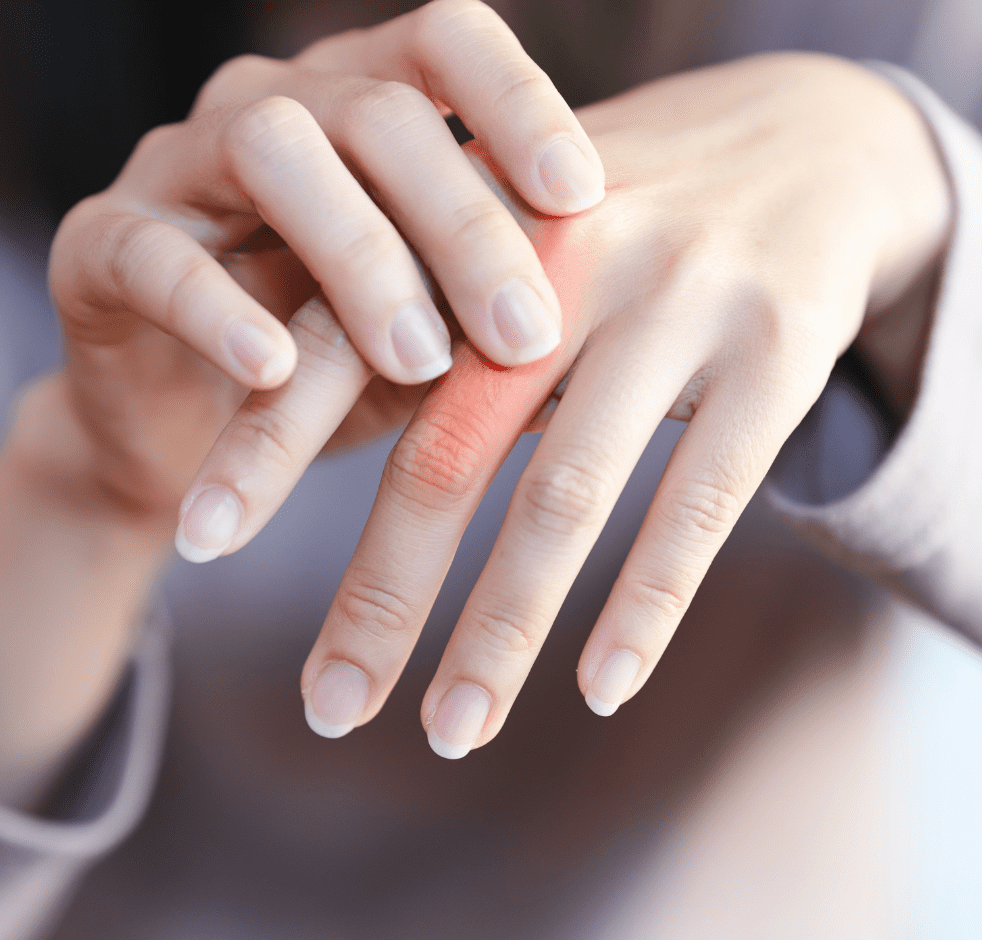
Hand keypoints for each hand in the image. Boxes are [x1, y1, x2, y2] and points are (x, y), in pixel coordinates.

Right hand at [0, 0, 604, 805]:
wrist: (202, 447)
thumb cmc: (342, 382)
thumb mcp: (434, 341)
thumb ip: (491, 311)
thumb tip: (621, 321)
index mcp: (358, 108)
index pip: (443, 45)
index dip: (516, 102)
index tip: (586, 194)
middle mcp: (270, 109)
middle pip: (374, 109)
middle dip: (461, 221)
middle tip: (527, 333)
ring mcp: (176, 167)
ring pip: (270, 151)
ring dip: (359, 259)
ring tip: (418, 362)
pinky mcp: (100, 248)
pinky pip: (151, 252)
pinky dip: (216, 309)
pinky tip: (275, 369)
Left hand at [262, 53, 946, 752]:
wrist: (811, 141)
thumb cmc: (621, 221)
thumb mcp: (511, 245)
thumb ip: (418, 320)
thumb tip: (290, 431)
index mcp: (471, 233)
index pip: (342, 346)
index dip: (263, 447)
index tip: (193, 544)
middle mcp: (564, 264)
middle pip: (445, 454)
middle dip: (379, 596)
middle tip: (326, 712)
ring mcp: (678, 305)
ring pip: (566, 499)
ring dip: (502, 633)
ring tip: (453, 734)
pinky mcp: (780, 354)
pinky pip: (700, 503)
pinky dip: (645, 605)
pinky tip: (603, 692)